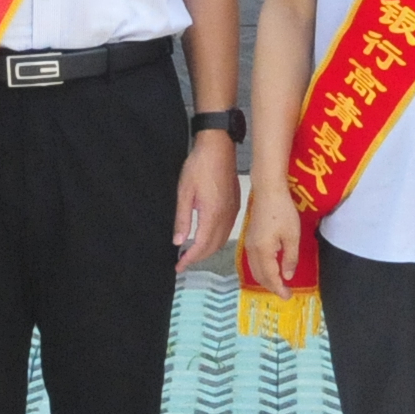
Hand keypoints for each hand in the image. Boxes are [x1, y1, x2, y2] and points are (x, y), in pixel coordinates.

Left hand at [174, 132, 240, 273]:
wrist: (219, 147)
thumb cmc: (200, 165)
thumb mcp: (184, 192)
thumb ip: (182, 219)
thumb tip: (178, 241)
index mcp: (212, 214)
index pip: (201, 245)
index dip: (189, 259)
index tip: (179, 266)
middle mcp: (226, 216)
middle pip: (213, 247)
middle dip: (198, 258)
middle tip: (183, 262)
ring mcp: (233, 211)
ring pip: (222, 240)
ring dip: (208, 250)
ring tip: (193, 253)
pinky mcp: (235, 205)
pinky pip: (227, 230)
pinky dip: (217, 239)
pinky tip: (207, 237)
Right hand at [241, 182, 300, 297]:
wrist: (268, 190)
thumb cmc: (282, 211)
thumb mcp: (292, 236)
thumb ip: (290, 258)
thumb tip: (287, 276)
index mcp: (262, 251)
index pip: (270, 277)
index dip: (279, 289)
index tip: (288, 296)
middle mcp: (252, 250)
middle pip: (259, 276)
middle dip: (271, 287)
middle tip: (285, 293)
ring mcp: (249, 244)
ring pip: (255, 269)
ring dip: (266, 279)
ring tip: (279, 284)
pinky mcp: (250, 238)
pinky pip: (254, 261)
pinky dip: (262, 270)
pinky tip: (271, 269)